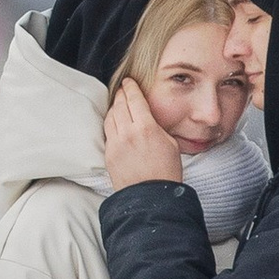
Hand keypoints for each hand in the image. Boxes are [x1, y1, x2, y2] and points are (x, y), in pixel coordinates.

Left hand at [102, 77, 186, 191]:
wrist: (151, 197)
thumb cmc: (166, 172)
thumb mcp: (171, 144)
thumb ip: (156, 127)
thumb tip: (147, 118)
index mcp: (145, 127)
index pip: (134, 99)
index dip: (131, 87)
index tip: (129, 81)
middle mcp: (127, 133)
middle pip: (119, 105)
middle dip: (121, 94)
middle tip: (123, 88)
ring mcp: (115, 144)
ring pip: (110, 117)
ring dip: (114, 107)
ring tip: (118, 103)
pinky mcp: (108, 154)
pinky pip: (107, 132)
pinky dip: (110, 122)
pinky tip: (114, 122)